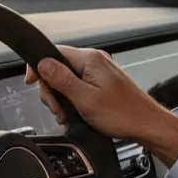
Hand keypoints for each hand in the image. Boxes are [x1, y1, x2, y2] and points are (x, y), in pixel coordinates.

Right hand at [25, 47, 177, 165]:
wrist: (146, 125)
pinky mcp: (102, 84)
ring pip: (67, 80)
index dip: (39, 67)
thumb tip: (42, 63)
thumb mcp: (85, 99)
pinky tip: (75, 115)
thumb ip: (62, 80)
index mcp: (90, 59)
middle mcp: (95, 61)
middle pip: (59, 68)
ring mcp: (99, 72)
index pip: (54, 52)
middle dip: (52, 90)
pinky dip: (73, 101)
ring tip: (67, 116)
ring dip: (62, 99)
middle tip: (57, 110)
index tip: (31, 83)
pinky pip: (79, 87)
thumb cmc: (122, 114)